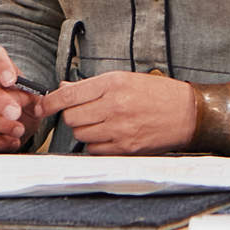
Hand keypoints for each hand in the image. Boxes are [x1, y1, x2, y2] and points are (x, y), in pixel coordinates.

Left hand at [45, 72, 200, 154]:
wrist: (187, 113)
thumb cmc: (158, 94)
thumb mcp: (124, 79)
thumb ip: (92, 86)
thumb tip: (64, 89)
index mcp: (112, 84)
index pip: (68, 95)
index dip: (49, 103)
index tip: (42, 106)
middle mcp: (114, 106)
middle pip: (71, 117)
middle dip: (71, 115)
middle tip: (82, 112)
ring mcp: (120, 129)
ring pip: (81, 134)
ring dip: (84, 129)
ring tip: (99, 122)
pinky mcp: (126, 147)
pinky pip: (95, 149)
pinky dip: (95, 144)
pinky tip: (107, 135)